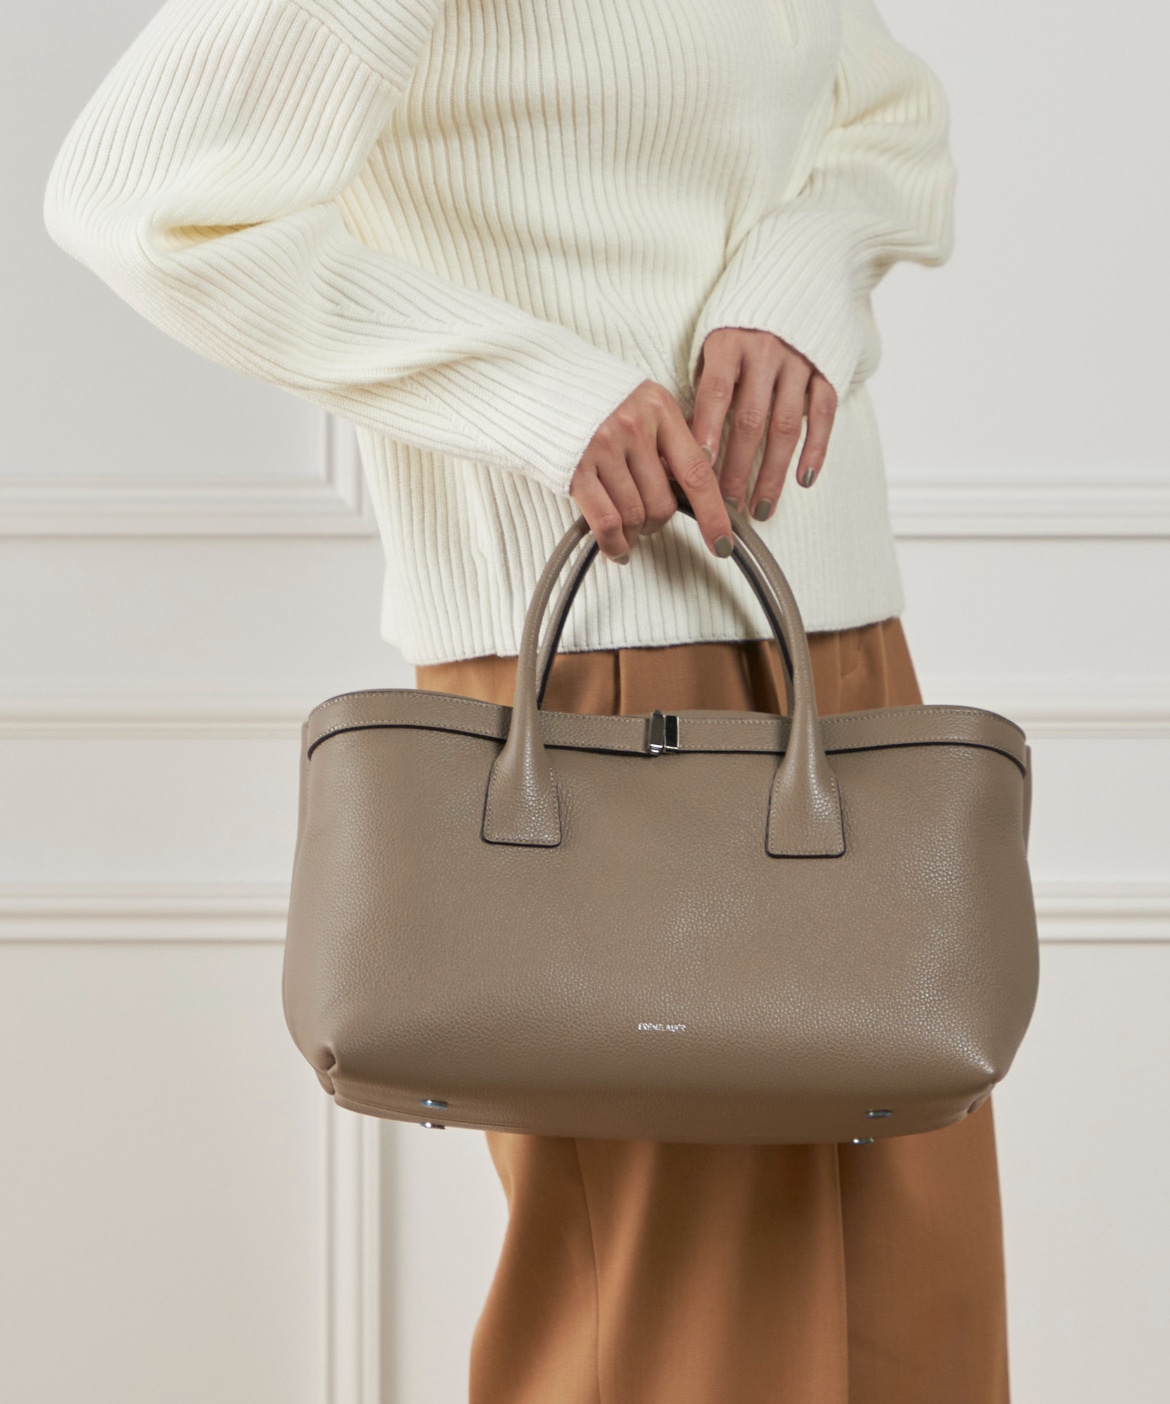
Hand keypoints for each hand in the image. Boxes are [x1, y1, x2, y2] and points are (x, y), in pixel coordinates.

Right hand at [569, 380, 732, 563]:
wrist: (532, 380)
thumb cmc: (590, 397)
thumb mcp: (639, 403)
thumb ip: (665, 441)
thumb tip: (685, 487)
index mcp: (659, 408)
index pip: (697, 471)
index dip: (714, 513)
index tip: (722, 540)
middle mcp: (634, 425)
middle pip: (663, 503)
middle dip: (657, 524)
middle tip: (647, 522)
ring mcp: (602, 446)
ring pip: (635, 515)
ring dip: (634, 533)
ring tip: (627, 530)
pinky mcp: (574, 468)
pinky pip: (606, 522)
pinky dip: (614, 544)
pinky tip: (616, 549)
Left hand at [689, 328, 837, 520]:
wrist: (792, 282)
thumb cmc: (738, 329)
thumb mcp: (710, 346)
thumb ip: (701, 389)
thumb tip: (675, 446)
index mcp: (728, 342)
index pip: (715, 392)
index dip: (708, 430)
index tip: (700, 467)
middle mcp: (766, 350)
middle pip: (750, 419)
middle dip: (737, 467)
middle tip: (726, 505)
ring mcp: (799, 361)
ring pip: (787, 425)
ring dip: (773, 471)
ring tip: (761, 506)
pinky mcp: (827, 369)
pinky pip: (824, 414)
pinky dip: (816, 449)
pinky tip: (803, 479)